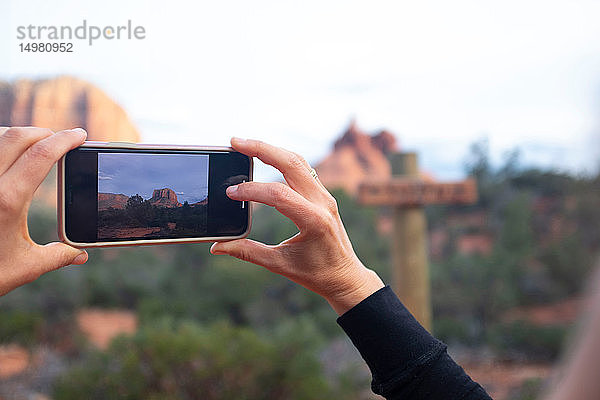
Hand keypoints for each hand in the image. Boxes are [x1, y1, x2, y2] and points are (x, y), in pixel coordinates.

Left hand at [0, 127, 88, 296]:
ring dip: (16, 137)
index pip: (41, 154)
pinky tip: (6, 159)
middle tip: (60, 139)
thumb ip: (57, 256)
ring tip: (33, 145)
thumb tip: (80, 255)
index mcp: (7, 200)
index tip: (79, 135)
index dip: (64, 140)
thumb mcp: (25, 267)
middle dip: (42, 132)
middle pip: (16, 136)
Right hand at [210, 138, 383, 314]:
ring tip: (245, 145)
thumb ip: (248, 252)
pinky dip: (281, 159)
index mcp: (314, 220)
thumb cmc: (316, 274)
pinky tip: (264, 156)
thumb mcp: (280, 265)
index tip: (230, 193)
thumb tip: (218, 246)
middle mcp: (322, 202)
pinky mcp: (322, 195)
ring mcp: (324, 196)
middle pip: (291, 163)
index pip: (279, 194)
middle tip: (235, 142)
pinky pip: (302, 168)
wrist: (346, 277)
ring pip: (298, 161)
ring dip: (271, 150)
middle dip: (262, 149)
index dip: (251, 190)